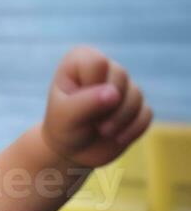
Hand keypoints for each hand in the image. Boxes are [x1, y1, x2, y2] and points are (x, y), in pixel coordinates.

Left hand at [41, 45, 151, 167]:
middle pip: (120, 76)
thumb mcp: (65, 116)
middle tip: (91, 123)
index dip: (90, 86)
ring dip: (119, 120)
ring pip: (136, 96)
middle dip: (106, 106)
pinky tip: (116, 137)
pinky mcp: (139, 105)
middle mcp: (106, 67)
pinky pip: (146, 114)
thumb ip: (85, 102)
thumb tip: (113, 93)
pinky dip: (131, 130)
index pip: (97, 62)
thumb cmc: (63, 127)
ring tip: (101, 131)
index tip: (75, 101)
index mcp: (82, 59)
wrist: (73, 151)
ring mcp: (125, 85)